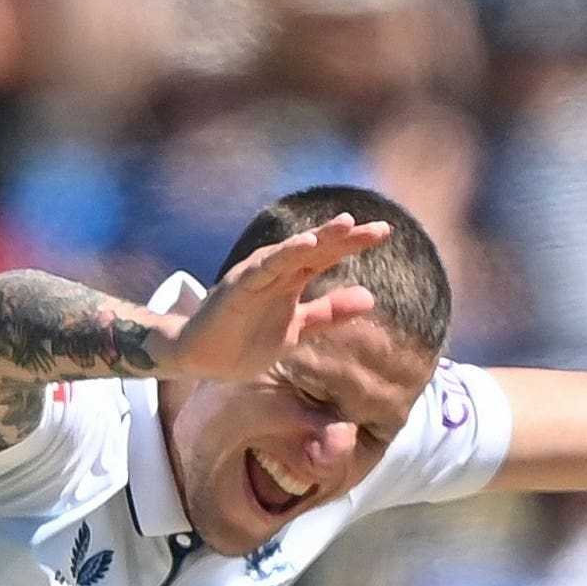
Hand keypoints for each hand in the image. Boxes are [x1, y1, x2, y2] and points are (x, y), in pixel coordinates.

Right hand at [165, 213, 393, 383]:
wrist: (202, 360)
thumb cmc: (245, 343)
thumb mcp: (297, 331)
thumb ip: (328, 314)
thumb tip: (370, 297)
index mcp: (290, 281)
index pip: (327, 257)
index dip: (353, 244)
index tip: (383, 232)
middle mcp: (275, 273)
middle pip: (315, 249)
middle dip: (345, 237)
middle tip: (379, 228)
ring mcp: (255, 277)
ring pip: (290, 252)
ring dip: (317, 238)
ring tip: (345, 225)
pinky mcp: (237, 288)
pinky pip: (263, 268)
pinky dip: (282, 256)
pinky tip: (304, 245)